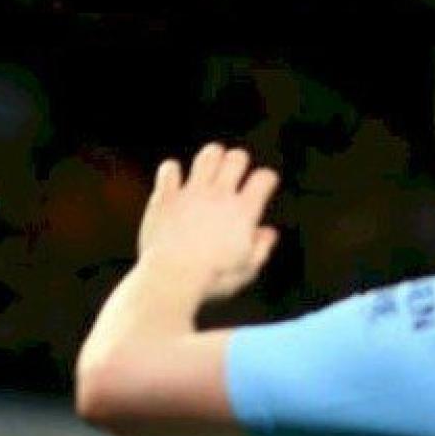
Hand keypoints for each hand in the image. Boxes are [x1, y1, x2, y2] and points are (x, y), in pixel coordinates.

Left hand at [137, 143, 280, 301]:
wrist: (172, 277)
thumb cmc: (212, 279)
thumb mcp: (246, 270)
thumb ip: (261, 248)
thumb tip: (268, 234)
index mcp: (244, 212)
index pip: (264, 177)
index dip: (266, 179)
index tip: (263, 186)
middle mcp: (220, 195)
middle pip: (237, 158)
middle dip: (239, 162)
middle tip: (235, 174)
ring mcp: (192, 192)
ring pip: (208, 156)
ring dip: (212, 158)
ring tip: (210, 168)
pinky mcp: (166, 196)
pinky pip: (170, 169)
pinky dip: (172, 172)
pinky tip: (175, 182)